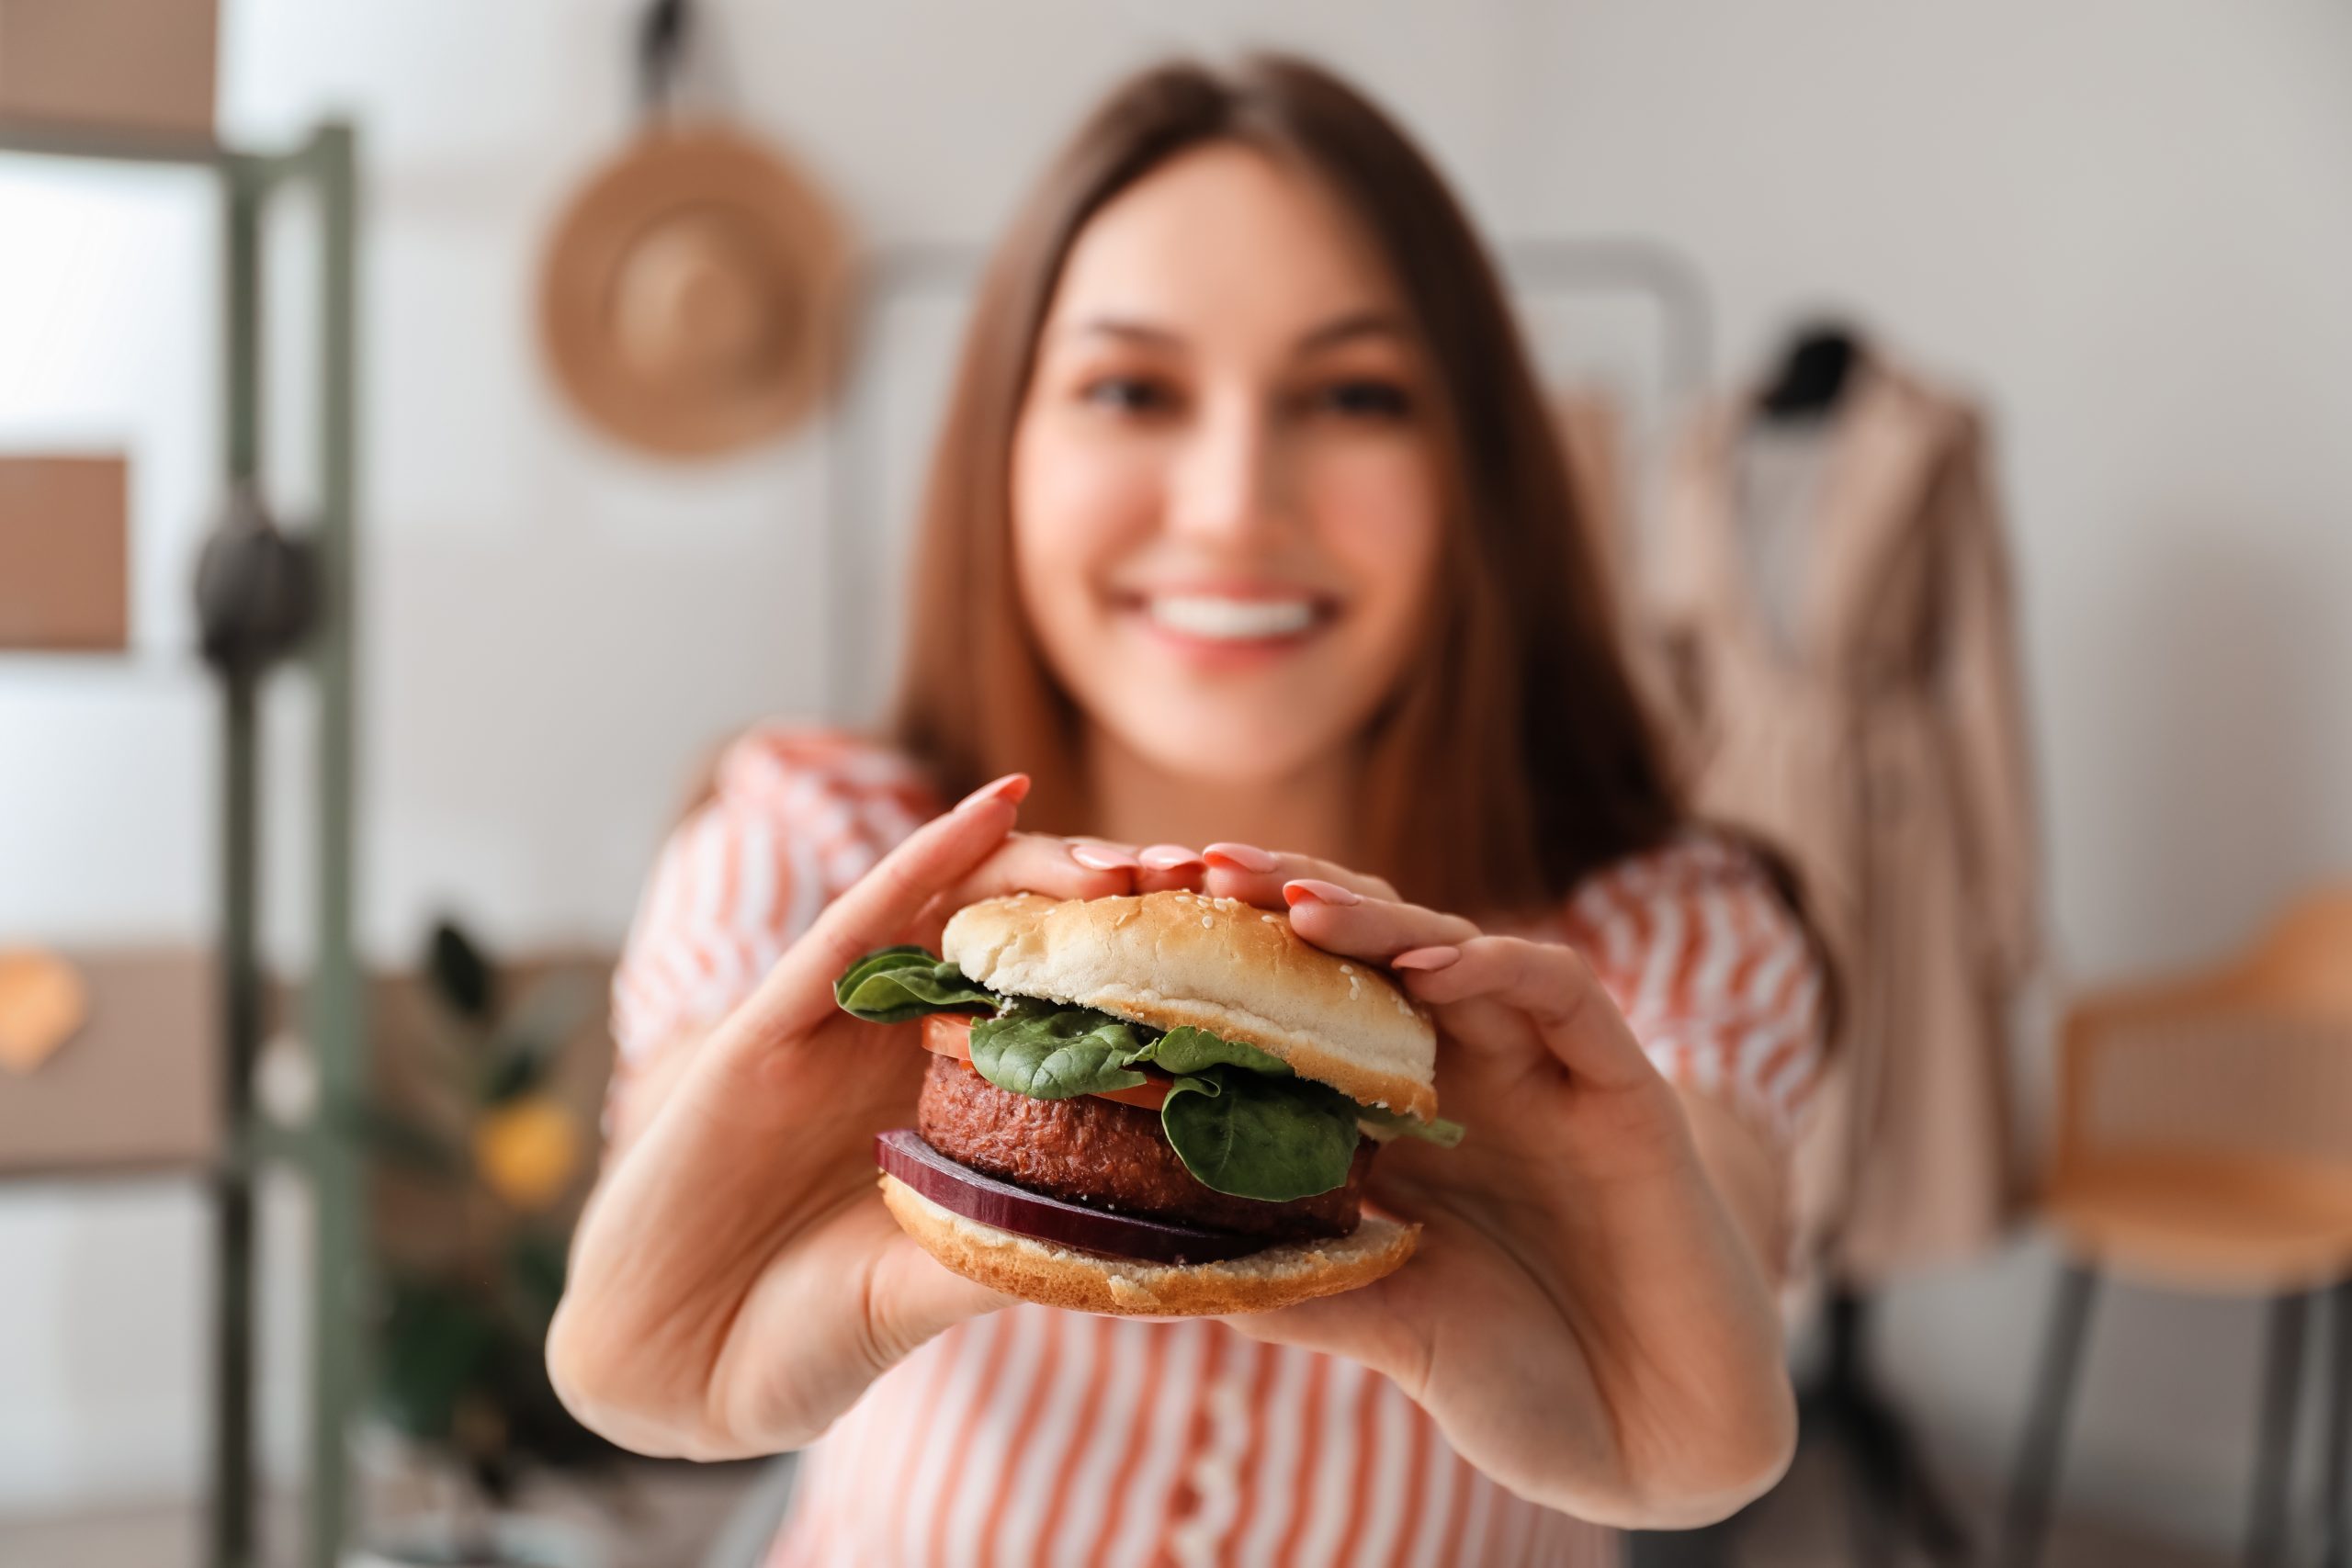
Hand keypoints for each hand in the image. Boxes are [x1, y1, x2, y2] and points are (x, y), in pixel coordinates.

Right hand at [549, 778, 1148, 1458]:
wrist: (666, 1372)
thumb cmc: (800, 1337)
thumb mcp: (933, 1289)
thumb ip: (1018, 1251)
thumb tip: (1166, 1254)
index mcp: (950, 1101)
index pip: (1066, 1009)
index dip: (1150, 975)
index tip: (1252, 963)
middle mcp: (902, 1043)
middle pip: (1027, 941)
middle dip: (1118, 907)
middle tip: (1215, 887)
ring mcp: (837, 1022)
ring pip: (959, 907)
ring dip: (1050, 868)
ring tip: (1139, 858)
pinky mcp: (770, 1019)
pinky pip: (858, 918)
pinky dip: (927, 856)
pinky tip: (995, 804)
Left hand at [1192, 844, 1795, 1528]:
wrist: (1660, 1444)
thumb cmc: (1521, 1383)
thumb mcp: (1383, 1328)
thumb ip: (1292, 1281)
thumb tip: (1155, 1258)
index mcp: (1397, 1120)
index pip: (1300, 1004)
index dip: (1224, 961)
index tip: (1132, 931)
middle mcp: (1462, 1076)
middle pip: (1364, 953)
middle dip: (1277, 904)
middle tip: (1188, 872)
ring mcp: (1541, 1072)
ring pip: (1452, 948)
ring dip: (1372, 920)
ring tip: (1288, 904)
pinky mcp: (1623, 1088)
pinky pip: (1561, 994)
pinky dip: (1498, 966)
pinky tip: (1431, 964)